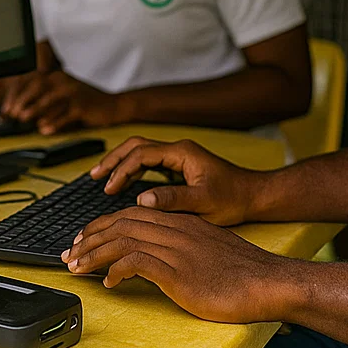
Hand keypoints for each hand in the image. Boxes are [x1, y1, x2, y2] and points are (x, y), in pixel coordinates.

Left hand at [1, 70, 128, 133]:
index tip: (5, 106)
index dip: (16, 94)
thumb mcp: (62, 98)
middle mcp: (64, 82)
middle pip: (38, 88)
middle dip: (22, 101)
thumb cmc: (84, 104)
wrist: (112, 106)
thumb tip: (19, 113)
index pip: (32, 83)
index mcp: (57, 77)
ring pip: (50, 100)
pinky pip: (66, 114)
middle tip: (11, 113)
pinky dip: (54, 122)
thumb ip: (43, 103)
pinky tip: (44, 130)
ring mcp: (74, 93)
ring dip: (35, 109)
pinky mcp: (83, 106)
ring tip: (23, 119)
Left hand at [61, 207, 296, 322]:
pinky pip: (137, 263)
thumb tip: (158, 261)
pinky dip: (116, 270)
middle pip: (121, 223)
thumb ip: (183, 249)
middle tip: (70, 253)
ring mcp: (177, 250)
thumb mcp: (209, 252)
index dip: (104, 225)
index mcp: (182, 222)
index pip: (132, 214)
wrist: (270, 283)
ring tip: (77, 268)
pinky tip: (108, 283)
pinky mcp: (179, 273)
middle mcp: (176, 230)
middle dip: (90, 237)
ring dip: (94, 254)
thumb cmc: (244, 274)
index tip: (86, 239)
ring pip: (123, 240)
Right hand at [90, 137, 265, 225]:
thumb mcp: (204, 202)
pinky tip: (122, 185)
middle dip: (114, 160)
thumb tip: (141, 199)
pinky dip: (133, 171)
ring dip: (121, 164)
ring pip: (141, 153)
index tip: (108, 187)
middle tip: (94, 176)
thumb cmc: (233, 199)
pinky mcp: (180, 168)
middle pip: (136, 146)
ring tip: (101, 179)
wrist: (254, 197)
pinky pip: (149, 164)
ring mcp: (178, 158)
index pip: (142, 153)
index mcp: (182, 153)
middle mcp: (178, 151)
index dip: (121, 169)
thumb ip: (173, 199)